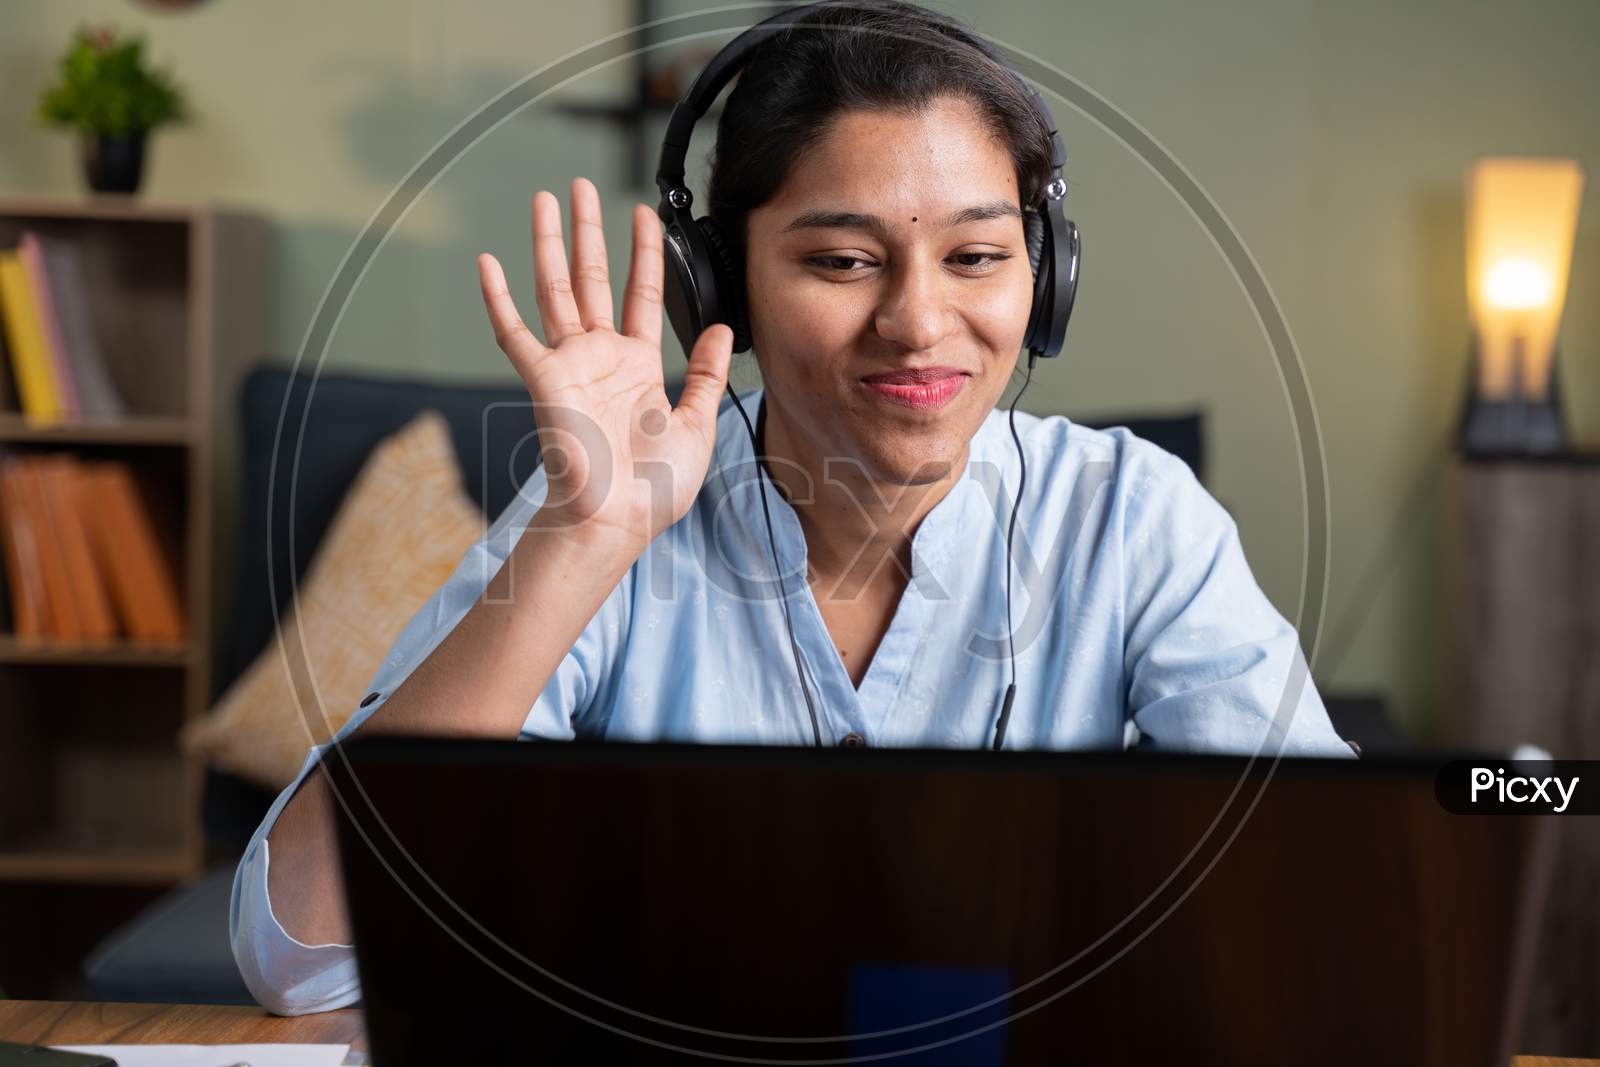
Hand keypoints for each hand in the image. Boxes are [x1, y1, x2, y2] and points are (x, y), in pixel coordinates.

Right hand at [477, 177, 733, 553]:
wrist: (618, 521)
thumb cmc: (655, 488)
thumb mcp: (698, 425)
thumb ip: (708, 375)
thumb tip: (723, 329)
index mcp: (638, 368)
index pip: (642, 295)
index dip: (645, 254)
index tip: (646, 216)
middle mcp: (601, 358)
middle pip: (593, 279)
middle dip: (588, 230)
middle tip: (580, 185)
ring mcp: (569, 365)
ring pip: (555, 290)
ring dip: (549, 244)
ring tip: (544, 199)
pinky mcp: (543, 379)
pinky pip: (514, 332)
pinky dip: (498, 298)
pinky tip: (487, 262)